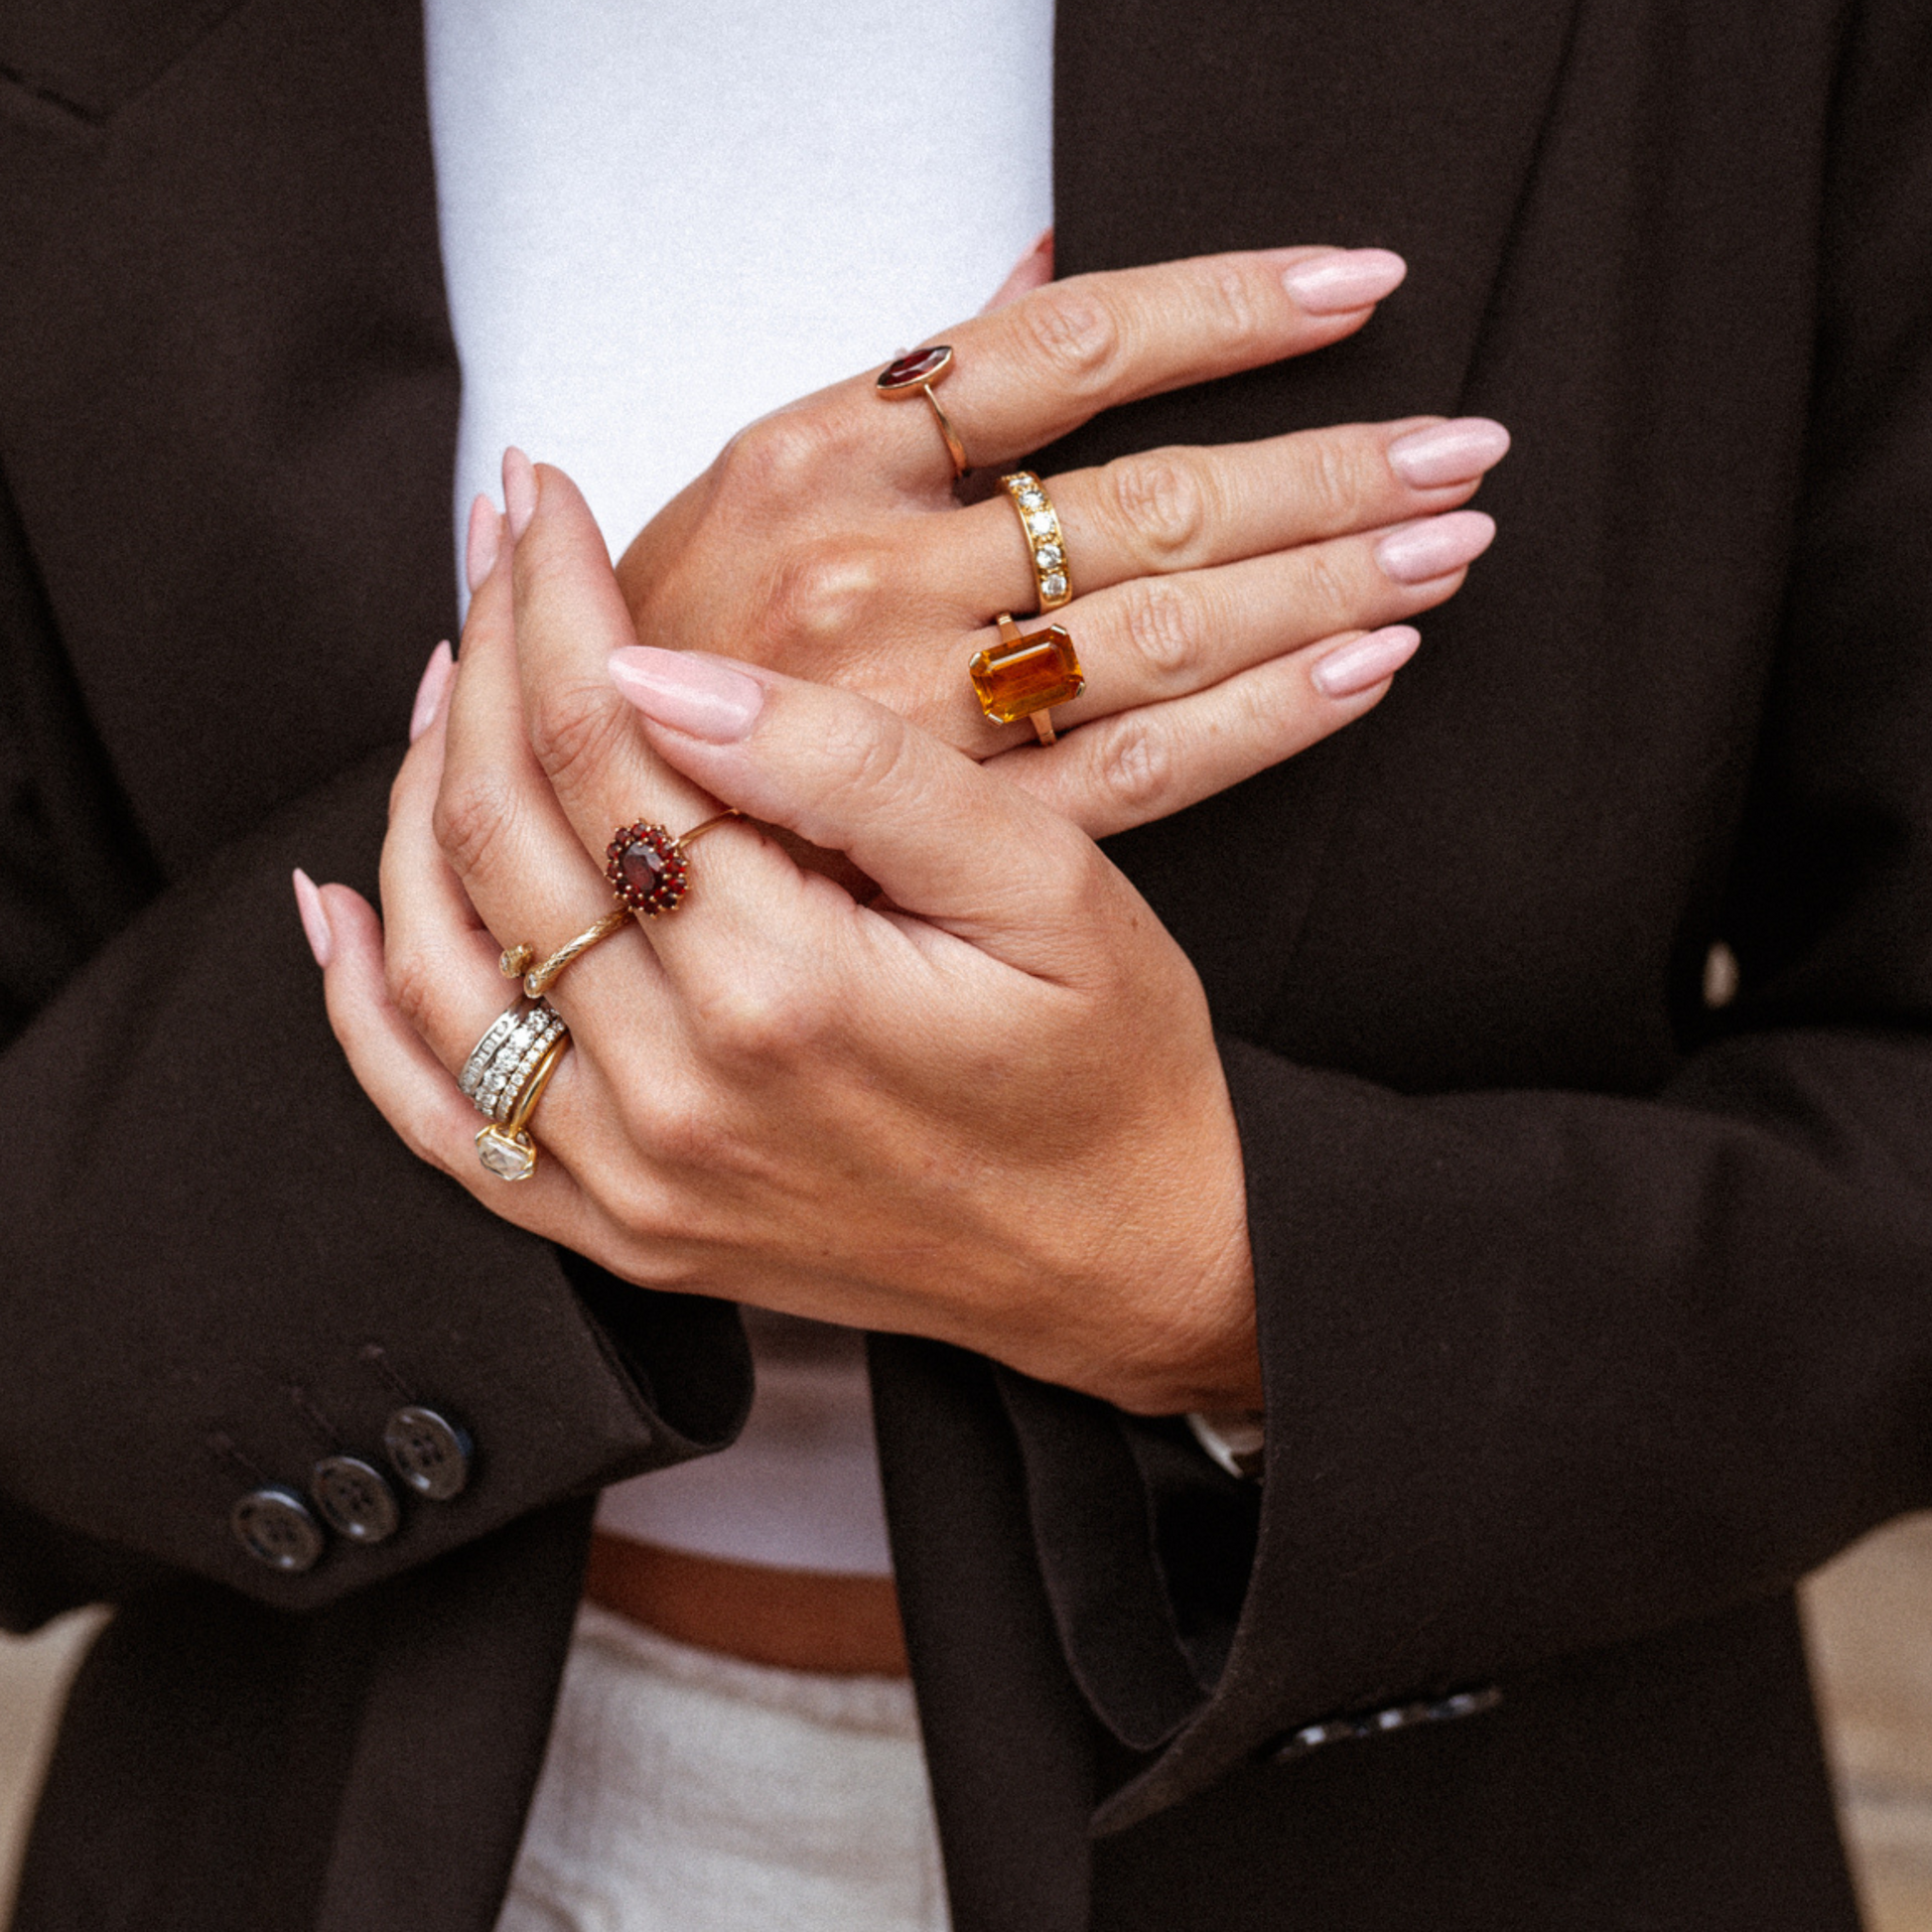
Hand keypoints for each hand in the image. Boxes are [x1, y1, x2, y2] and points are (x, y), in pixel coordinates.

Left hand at [312, 466, 1263, 1413]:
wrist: (1126, 1263)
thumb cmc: (1107, 1067)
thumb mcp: (1044, 884)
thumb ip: (854, 772)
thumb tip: (662, 676)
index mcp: (784, 987)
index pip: (601, 741)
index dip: (552, 603)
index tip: (540, 503)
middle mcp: (679, 1091)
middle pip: (505, 829)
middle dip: (483, 660)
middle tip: (493, 552)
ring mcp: (635, 1175)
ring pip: (448, 955)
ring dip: (418, 799)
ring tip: (448, 684)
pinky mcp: (625, 1226)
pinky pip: (447, 1122)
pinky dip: (371, 1014)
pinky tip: (345, 917)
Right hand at [588, 243, 1504, 839]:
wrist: (566, 830)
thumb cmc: (666, 647)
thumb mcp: (746, 483)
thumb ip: (906, 379)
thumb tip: (1039, 260)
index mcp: (811, 456)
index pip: (1057, 351)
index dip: (1225, 310)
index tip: (1359, 289)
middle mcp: (866, 575)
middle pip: (1142, 498)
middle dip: (1322, 470)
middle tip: (1462, 449)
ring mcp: (909, 711)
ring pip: (1161, 631)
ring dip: (1323, 582)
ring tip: (1448, 546)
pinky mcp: (948, 831)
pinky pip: (1138, 772)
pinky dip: (1265, 720)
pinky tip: (1366, 674)